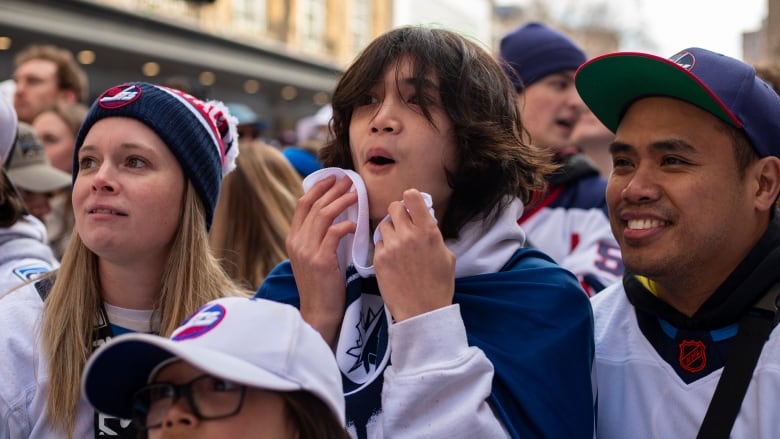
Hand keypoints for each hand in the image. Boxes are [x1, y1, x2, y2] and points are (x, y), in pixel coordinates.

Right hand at [286, 176, 356, 345]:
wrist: (318, 313)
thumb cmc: (322, 285)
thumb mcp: (314, 257)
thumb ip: (319, 238)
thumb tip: (337, 216)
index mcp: (293, 239)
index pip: (303, 205)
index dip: (318, 188)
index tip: (333, 178)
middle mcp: (297, 242)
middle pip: (314, 206)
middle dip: (333, 190)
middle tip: (349, 180)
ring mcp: (307, 251)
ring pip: (323, 216)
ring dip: (341, 201)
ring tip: (356, 193)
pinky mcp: (321, 261)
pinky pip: (334, 234)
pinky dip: (345, 225)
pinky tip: (355, 222)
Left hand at [373, 189, 455, 321]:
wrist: (422, 311)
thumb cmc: (438, 285)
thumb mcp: (447, 256)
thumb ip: (433, 235)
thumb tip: (424, 223)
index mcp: (428, 231)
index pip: (412, 198)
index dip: (410, 198)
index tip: (410, 204)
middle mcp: (409, 234)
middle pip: (394, 207)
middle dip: (397, 213)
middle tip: (401, 224)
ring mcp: (392, 246)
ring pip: (383, 225)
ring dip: (389, 231)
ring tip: (397, 246)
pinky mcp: (379, 259)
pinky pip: (378, 244)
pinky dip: (384, 249)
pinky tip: (392, 261)